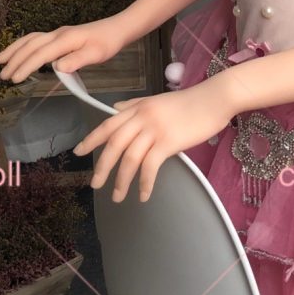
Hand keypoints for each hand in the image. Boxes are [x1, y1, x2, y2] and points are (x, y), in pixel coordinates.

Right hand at [0, 16, 127, 82]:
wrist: (117, 29)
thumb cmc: (107, 43)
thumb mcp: (96, 54)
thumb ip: (77, 60)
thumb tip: (57, 68)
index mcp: (65, 40)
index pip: (41, 54)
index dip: (26, 66)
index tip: (14, 79)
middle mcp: (57, 34)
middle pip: (30, 45)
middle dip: (15, 59)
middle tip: (2, 75)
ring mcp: (57, 33)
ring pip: (30, 39)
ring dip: (14, 49)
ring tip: (0, 60)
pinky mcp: (59, 35)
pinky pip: (36, 39)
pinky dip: (23, 45)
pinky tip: (19, 52)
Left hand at [74, 79, 234, 202]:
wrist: (214, 98)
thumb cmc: (190, 102)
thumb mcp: (157, 100)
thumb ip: (136, 105)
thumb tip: (116, 108)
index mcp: (137, 107)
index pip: (108, 124)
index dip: (92, 139)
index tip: (79, 152)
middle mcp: (142, 117)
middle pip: (114, 144)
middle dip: (102, 166)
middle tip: (95, 184)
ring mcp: (155, 129)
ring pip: (129, 158)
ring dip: (121, 180)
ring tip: (117, 196)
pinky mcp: (169, 142)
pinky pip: (150, 166)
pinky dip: (144, 183)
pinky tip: (143, 195)